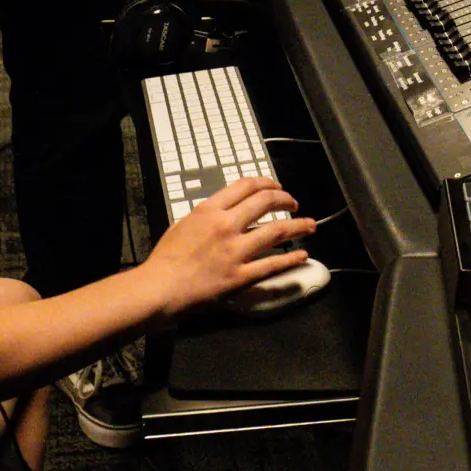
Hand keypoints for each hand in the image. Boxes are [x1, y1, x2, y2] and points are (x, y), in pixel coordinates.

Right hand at [139, 176, 315, 315]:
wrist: (160, 287)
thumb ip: (207, 215)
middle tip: (293, 203)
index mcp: (210, 210)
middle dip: (285, 199)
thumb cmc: (166, 258)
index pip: (245, 186)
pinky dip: (290, 259)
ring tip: (310, 225)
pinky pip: (271, 265)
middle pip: (265, 202)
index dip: (266, 183)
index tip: (276, 187)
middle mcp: (226, 225)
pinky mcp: (240, 276)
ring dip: (298, 226)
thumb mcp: (183, 224)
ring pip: (276, 231)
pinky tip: (302, 255)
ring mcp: (236, 251)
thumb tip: (225, 211)